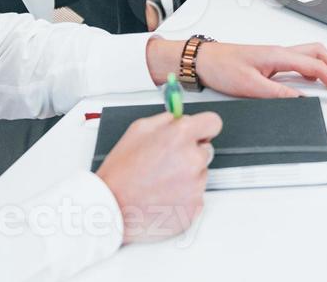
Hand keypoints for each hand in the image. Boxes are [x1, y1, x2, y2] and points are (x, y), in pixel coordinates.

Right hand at [95, 111, 222, 243]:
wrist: (112, 208)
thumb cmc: (121, 172)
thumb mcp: (138, 130)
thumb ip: (165, 120)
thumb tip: (179, 119)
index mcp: (181, 136)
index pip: (213, 123)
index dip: (204, 128)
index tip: (198, 133)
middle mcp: (193, 159)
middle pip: (206, 150)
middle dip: (190, 153)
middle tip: (167, 162)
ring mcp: (196, 185)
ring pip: (200, 174)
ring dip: (186, 176)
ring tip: (160, 182)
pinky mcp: (195, 207)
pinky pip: (196, 196)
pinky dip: (183, 196)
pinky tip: (163, 196)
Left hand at [146, 39, 326, 103]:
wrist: (203, 60)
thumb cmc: (221, 68)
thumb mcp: (250, 86)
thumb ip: (278, 94)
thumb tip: (303, 101)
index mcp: (278, 55)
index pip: (317, 67)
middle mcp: (280, 52)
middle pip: (321, 54)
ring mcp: (276, 55)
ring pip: (312, 54)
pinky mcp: (271, 60)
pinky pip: (300, 60)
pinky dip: (315, 68)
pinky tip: (314, 81)